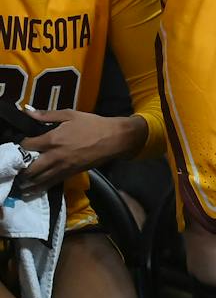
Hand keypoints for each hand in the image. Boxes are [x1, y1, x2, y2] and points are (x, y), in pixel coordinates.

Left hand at [19, 111, 141, 192]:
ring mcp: (61, 168)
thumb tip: (29, 112)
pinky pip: (49, 184)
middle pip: (29, 168)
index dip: (22, 145)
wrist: (113, 139)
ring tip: (25, 175)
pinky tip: (35, 185)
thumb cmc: (92, 124)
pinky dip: (39, 186)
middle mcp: (54, 156)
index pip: (27, 146)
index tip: (24, 143)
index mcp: (53, 139)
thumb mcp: (71, 114)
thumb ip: (48, 115)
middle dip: (22, 166)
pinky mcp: (68, 175)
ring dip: (29, 179)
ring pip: (37, 180)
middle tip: (22, 162)